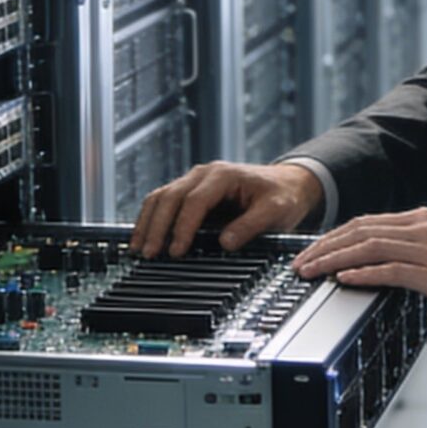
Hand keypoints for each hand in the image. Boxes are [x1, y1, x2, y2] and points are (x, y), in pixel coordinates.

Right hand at [133, 161, 324, 256]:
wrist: (287, 183)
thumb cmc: (281, 195)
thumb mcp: (275, 211)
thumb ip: (251, 226)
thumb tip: (225, 243)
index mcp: (224, 175)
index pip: (195, 200)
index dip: (183, 226)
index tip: (176, 250)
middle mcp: (204, 174)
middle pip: (170, 196)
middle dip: (157, 226)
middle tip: (148, 253)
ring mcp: (194, 180)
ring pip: (161, 197)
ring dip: (148, 222)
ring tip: (139, 248)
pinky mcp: (190, 190)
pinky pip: (164, 201)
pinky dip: (152, 218)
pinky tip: (145, 236)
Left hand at [293, 207, 426, 323]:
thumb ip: (415, 251)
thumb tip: (382, 264)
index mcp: (423, 221)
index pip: (365, 223)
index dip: (333, 237)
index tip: (311, 251)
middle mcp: (423, 228)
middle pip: (359, 230)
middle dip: (323, 247)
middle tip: (300, 264)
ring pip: (369, 246)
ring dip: (334, 260)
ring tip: (312, 273)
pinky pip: (392, 269)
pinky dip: (364, 272)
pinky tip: (345, 279)